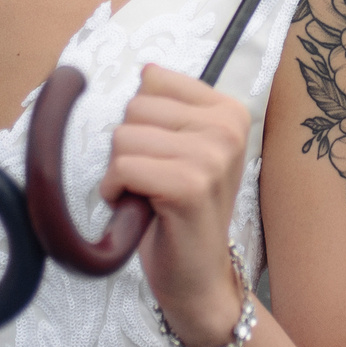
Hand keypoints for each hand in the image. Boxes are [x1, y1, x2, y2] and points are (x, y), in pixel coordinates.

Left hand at [101, 66, 251, 346]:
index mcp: (229, 111)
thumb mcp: (181, 149)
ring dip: (121, 172)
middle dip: (130, 147)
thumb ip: (167, 108)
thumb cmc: (180, 212)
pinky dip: (115, 192)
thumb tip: (146, 70)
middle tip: (154, 181)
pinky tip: (139, 210)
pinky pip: (122, 167)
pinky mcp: (190, 186)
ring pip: (124, 137)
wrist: (197, 276)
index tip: (163, 155)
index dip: (142, 122)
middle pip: (135, 107)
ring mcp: (213, 156)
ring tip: (148, 196)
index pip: (153, 81)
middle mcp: (228, 128)